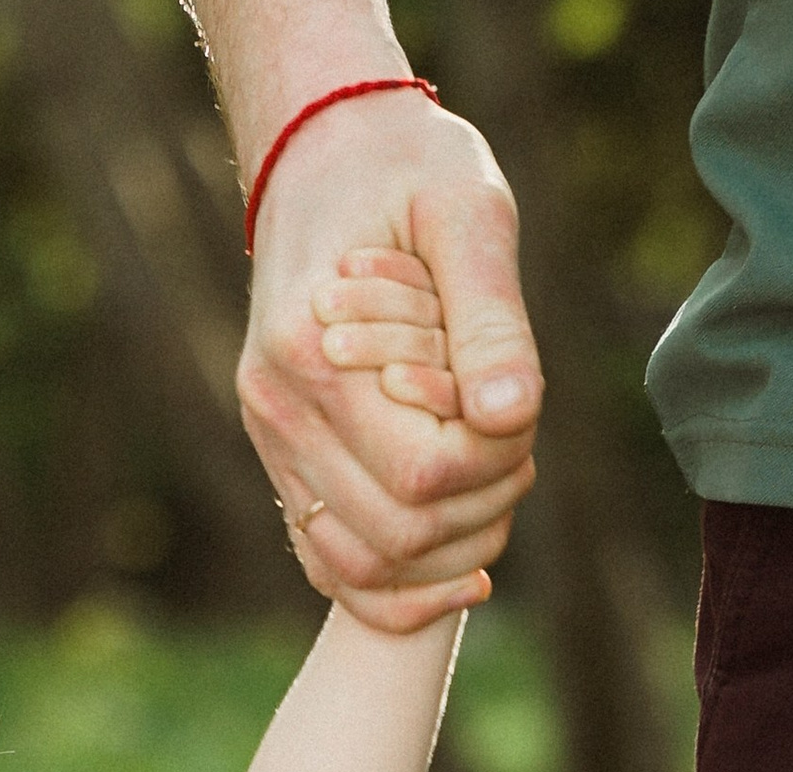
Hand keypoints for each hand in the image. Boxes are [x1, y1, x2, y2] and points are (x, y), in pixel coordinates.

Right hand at [241, 92, 541, 631]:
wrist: (323, 162)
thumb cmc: (407, 174)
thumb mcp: (467, 214)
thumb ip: (491, 320)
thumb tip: (511, 416)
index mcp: (313, 355)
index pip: (424, 471)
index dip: (496, 463)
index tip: (521, 414)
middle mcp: (278, 413)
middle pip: (395, 532)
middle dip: (480, 510)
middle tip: (518, 454)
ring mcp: (272, 445)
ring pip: (359, 565)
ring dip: (446, 554)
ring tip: (493, 494)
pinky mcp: (281, 463)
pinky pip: (327, 565)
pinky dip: (397, 587)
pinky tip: (461, 569)